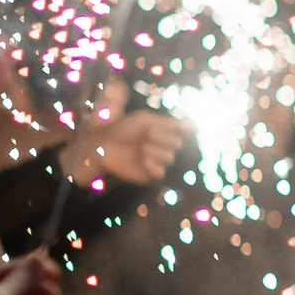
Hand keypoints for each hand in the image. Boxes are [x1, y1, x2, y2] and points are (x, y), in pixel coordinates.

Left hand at [62, 111, 187, 186]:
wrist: (102, 145)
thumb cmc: (121, 129)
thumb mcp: (144, 119)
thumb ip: (168, 122)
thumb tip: (191, 124)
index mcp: (164, 132)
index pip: (183, 131)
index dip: (179, 128)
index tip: (175, 126)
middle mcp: (163, 147)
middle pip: (178, 144)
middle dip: (162, 137)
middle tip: (146, 135)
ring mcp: (157, 161)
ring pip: (170, 157)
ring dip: (154, 150)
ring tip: (140, 148)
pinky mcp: (149, 174)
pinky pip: (161, 171)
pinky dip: (152, 165)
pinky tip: (142, 160)